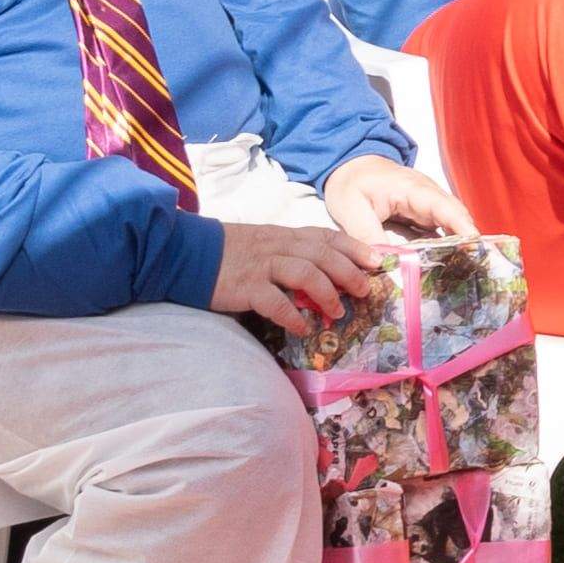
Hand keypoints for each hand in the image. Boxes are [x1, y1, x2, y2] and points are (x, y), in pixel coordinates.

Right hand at [208, 220, 365, 336]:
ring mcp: (262, 265)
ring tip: (338, 312)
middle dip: (349, 272)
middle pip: (323, 254)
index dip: (354, 247)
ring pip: (306, 272)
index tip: (376, 260)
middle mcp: (277, 246)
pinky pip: (275, 301)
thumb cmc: (229, 251)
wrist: (187, 251)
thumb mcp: (264, 242)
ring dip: (327, 293)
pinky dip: (293, 316)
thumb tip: (324, 272)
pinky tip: (302, 327)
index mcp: (284, 235)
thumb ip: (291, 252)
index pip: (326, 236)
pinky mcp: (246, 286)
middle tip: (365, 291)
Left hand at [320, 151, 470, 268]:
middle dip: (468, 242)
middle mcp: (428, 195)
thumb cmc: (351, 183)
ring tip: (466, 274)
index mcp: (412, 189)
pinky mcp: (424, 216)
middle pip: (457, 218)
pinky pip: (441, 232)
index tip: (475, 249)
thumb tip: (384, 264)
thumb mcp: (351, 209)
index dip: (463, 227)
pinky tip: (445, 268)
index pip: (445, 207)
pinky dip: (446, 248)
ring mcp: (428, 205)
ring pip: (452, 226)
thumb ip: (367, 235)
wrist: (349, 166)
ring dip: (459, 247)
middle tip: (475, 271)